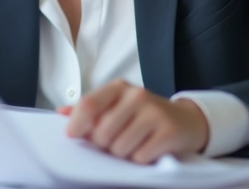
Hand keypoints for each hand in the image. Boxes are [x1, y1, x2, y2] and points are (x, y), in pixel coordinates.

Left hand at [59, 80, 208, 163]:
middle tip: (117, 142)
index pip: (88, 104)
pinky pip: (140, 157)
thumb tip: (61, 113)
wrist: (187, 120)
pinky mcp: (168, 132)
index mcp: (118, 88)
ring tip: (134, 144)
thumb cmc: (144, 115)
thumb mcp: (117, 106)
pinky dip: (140, 159)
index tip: (73, 136)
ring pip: (119, 148)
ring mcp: (154, 112)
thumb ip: (90, 109)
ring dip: (123, 154)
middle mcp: (136, 96)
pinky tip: (148, 149)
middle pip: (102, 133)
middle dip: (105, 145)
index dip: (77, 124)